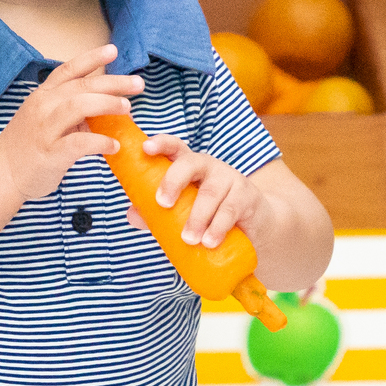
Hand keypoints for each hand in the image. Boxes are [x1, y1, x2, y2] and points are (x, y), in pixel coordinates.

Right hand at [0, 44, 142, 202]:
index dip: (92, 58)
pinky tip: (114, 146)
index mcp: (43, 95)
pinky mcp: (50, 153)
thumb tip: (103, 105)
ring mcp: (45, 129)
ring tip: (127, 109)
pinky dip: (100, 142)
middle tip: (138, 84)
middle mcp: (43, 106)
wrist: (2, 173)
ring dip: (107, 104)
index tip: (113, 50)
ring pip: (79, 106)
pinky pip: (79, 143)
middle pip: (82, 86)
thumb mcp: (45, 118)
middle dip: (113, 83)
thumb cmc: (27, 146)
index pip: (69, 70)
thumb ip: (71, 109)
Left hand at [128, 136, 266, 247]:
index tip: (146, 148)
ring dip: (197, 217)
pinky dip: (218, 226)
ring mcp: (229, 178)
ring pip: (210, 193)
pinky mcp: (247, 196)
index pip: (175, 148)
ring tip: (188, 239)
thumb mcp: (182, 213)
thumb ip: (156, 215)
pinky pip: (230, 210)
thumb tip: (132, 215)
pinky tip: (209, 241)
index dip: (161, 144)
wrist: (252, 228)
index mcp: (189, 167)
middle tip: (162, 203)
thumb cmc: (209, 216)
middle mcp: (209, 167)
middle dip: (174, 180)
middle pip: (191, 163)